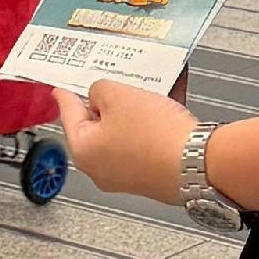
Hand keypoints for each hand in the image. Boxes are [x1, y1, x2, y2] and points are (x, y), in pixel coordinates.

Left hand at [54, 81, 208, 204]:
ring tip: (148, 89)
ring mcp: (129, 174)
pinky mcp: (154, 174)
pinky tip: (169, 102)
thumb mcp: (118, 95)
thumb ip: (100, 89)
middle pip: (98, 125)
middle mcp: (101, 168)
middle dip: (108, 102)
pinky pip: (148, 141)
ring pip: (126, 131)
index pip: (68, 114)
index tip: (60, 89)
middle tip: (113, 83)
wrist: (199, 164)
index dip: (65, 95)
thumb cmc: (156, 136)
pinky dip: (154, 122)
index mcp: (83, 150)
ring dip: (135, 109)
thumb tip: (101, 95)